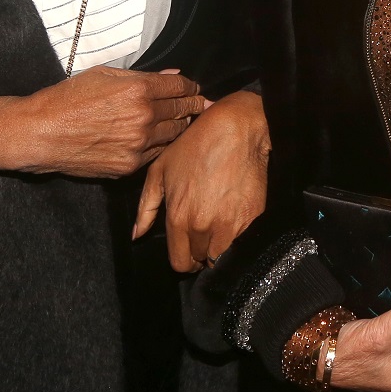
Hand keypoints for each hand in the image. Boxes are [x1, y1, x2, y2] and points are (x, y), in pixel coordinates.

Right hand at [0, 67, 205, 179]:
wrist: (41, 132)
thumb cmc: (68, 98)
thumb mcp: (105, 74)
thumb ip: (143, 76)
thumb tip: (173, 74)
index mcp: (139, 89)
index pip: (180, 86)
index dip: (191, 86)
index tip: (194, 88)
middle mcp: (144, 117)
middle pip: (183, 111)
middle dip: (193, 106)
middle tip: (202, 105)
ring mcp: (138, 144)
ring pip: (173, 135)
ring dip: (179, 127)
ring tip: (183, 122)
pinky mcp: (129, 166)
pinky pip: (156, 154)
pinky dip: (160, 146)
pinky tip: (159, 139)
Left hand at [133, 90, 269, 270]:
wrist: (237, 129)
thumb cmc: (196, 145)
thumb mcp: (160, 170)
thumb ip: (145, 208)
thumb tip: (137, 234)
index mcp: (178, 218)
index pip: (179, 262)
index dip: (183, 260)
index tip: (189, 251)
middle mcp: (203, 226)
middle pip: (201, 261)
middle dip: (200, 252)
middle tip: (204, 235)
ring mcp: (230, 225)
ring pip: (221, 256)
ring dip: (219, 248)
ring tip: (219, 229)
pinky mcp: (252, 218)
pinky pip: (243, 243)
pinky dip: (238, 238)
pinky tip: (234, 218)